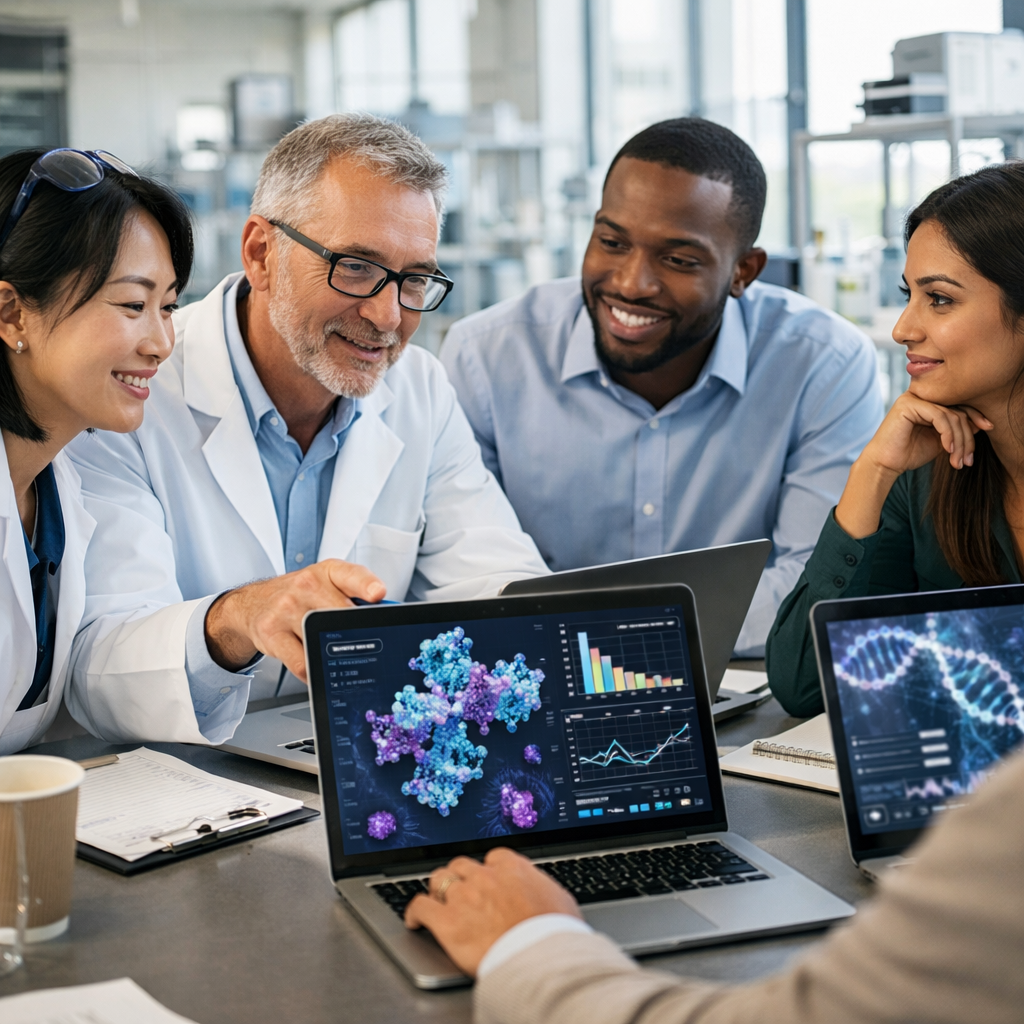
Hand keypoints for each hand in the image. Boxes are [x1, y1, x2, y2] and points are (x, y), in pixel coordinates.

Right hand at [204, 559, 385, 678]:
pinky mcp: (272, 633)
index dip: (367, 585)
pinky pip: (302, 662)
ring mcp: (286, 608)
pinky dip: (315, 672)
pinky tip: (319, 669)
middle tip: (362, 645)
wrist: (255, 603)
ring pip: (322, 640)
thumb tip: (385, 618)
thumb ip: (355, 596)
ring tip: (337, 658)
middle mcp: (306, 585)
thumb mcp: (327, 583)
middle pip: (342, 615)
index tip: (378, 594)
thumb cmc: (300, 595)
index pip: (351, 575)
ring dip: (332, 655)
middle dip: (355, 633)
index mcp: (327, 572)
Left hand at [404, 848, 582, 975]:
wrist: (540, 956)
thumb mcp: (559, 900)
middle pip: (462, 866)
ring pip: (439, 880)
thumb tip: (543, 891)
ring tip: (437, 900)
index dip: (488, 870)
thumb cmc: (554, 933)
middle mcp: (484, 876)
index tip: (488, 879)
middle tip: (461, 891)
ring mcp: (463, 896)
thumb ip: (541, 888)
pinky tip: (414, 919)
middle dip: (460, 877)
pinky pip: (421, 907)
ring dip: (438, 889)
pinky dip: (415, 912)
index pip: (492, 857)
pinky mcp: (447, 921)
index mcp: (512, 868)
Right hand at [860, 391, 991, 476]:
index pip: (959, 404)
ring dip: (959, 440)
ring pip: (950, 415)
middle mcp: (921, 396)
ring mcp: (914, 398)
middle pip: (957, 410)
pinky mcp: (908, 404)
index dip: (976, 415)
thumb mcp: (941, 441)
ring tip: (957, 460)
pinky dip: (947, 434)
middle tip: (968, 459)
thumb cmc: (909, 454)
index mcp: (928, 402)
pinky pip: (938, 416)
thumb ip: (957, 430)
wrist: (885, 464)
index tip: (989, 428)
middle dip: (967, 436)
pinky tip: (947, 449)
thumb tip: (982, 422)